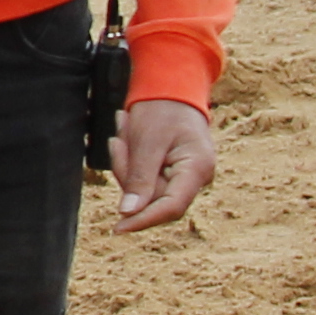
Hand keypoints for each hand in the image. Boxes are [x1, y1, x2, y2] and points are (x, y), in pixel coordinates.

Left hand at [108, 96, 217, 233]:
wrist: (170, 86)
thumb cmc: (163, 108)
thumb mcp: (147, 140)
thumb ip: (140, 177)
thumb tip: (128, 213)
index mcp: (197, 169)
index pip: (171, 207)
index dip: (143, 220)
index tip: (117, 228)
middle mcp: (194, 178)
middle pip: (152, 197)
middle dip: (128, 172)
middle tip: (117, 140)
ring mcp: (182, 176)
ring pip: (143, 187)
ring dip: (126, 160)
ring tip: (125, 127)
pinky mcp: (169, 172)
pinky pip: (142, 176)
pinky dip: (129, 157)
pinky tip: (128, 133)